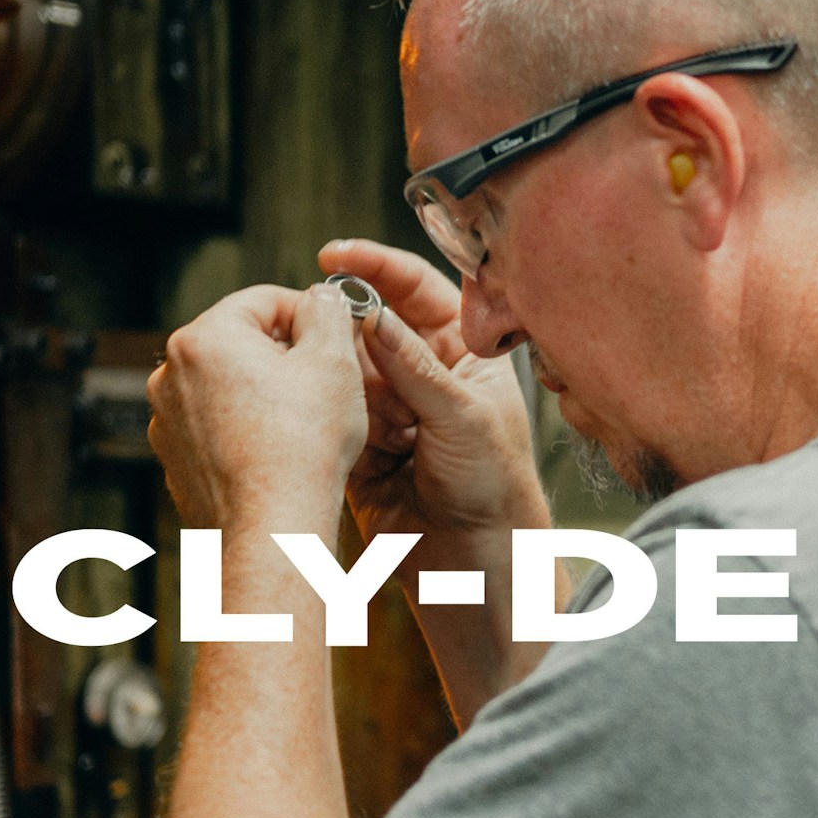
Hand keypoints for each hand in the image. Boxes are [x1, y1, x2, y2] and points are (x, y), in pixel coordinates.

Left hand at [148, 283, 367, 534]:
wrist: (273, 530)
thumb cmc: (303, 449)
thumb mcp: (334, 361)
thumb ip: (329, 311)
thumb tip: (322, 297)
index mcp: (204, 337)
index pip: (264, 300)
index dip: (308, 313)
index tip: (333, 336)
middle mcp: (171, 374)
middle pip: (241, 342)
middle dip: (284, 356)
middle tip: (324, 383)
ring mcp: (168, 419)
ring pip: (228, 385)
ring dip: (264, 393)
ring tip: (303, 422)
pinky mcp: (175, 458)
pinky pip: (216, 426)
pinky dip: (244, 430)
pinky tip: (277, 451)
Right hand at [317, 240, 546, 545]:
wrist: (476, 563)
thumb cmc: (495, 488)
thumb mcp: (464, 417)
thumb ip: (414, 366)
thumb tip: (371, 315)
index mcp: (463, 351)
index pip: (416, 288)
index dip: (376, 266)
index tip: (335, 254)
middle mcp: (424, 372)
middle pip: (371, 324)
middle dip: (348, 327)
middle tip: (322, 329)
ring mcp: (389, 406)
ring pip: (345, 368)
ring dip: (340, 377)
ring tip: (346, 401)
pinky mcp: (358, 442)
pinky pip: (332, 411)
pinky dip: (329, 413)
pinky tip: (338, 427)